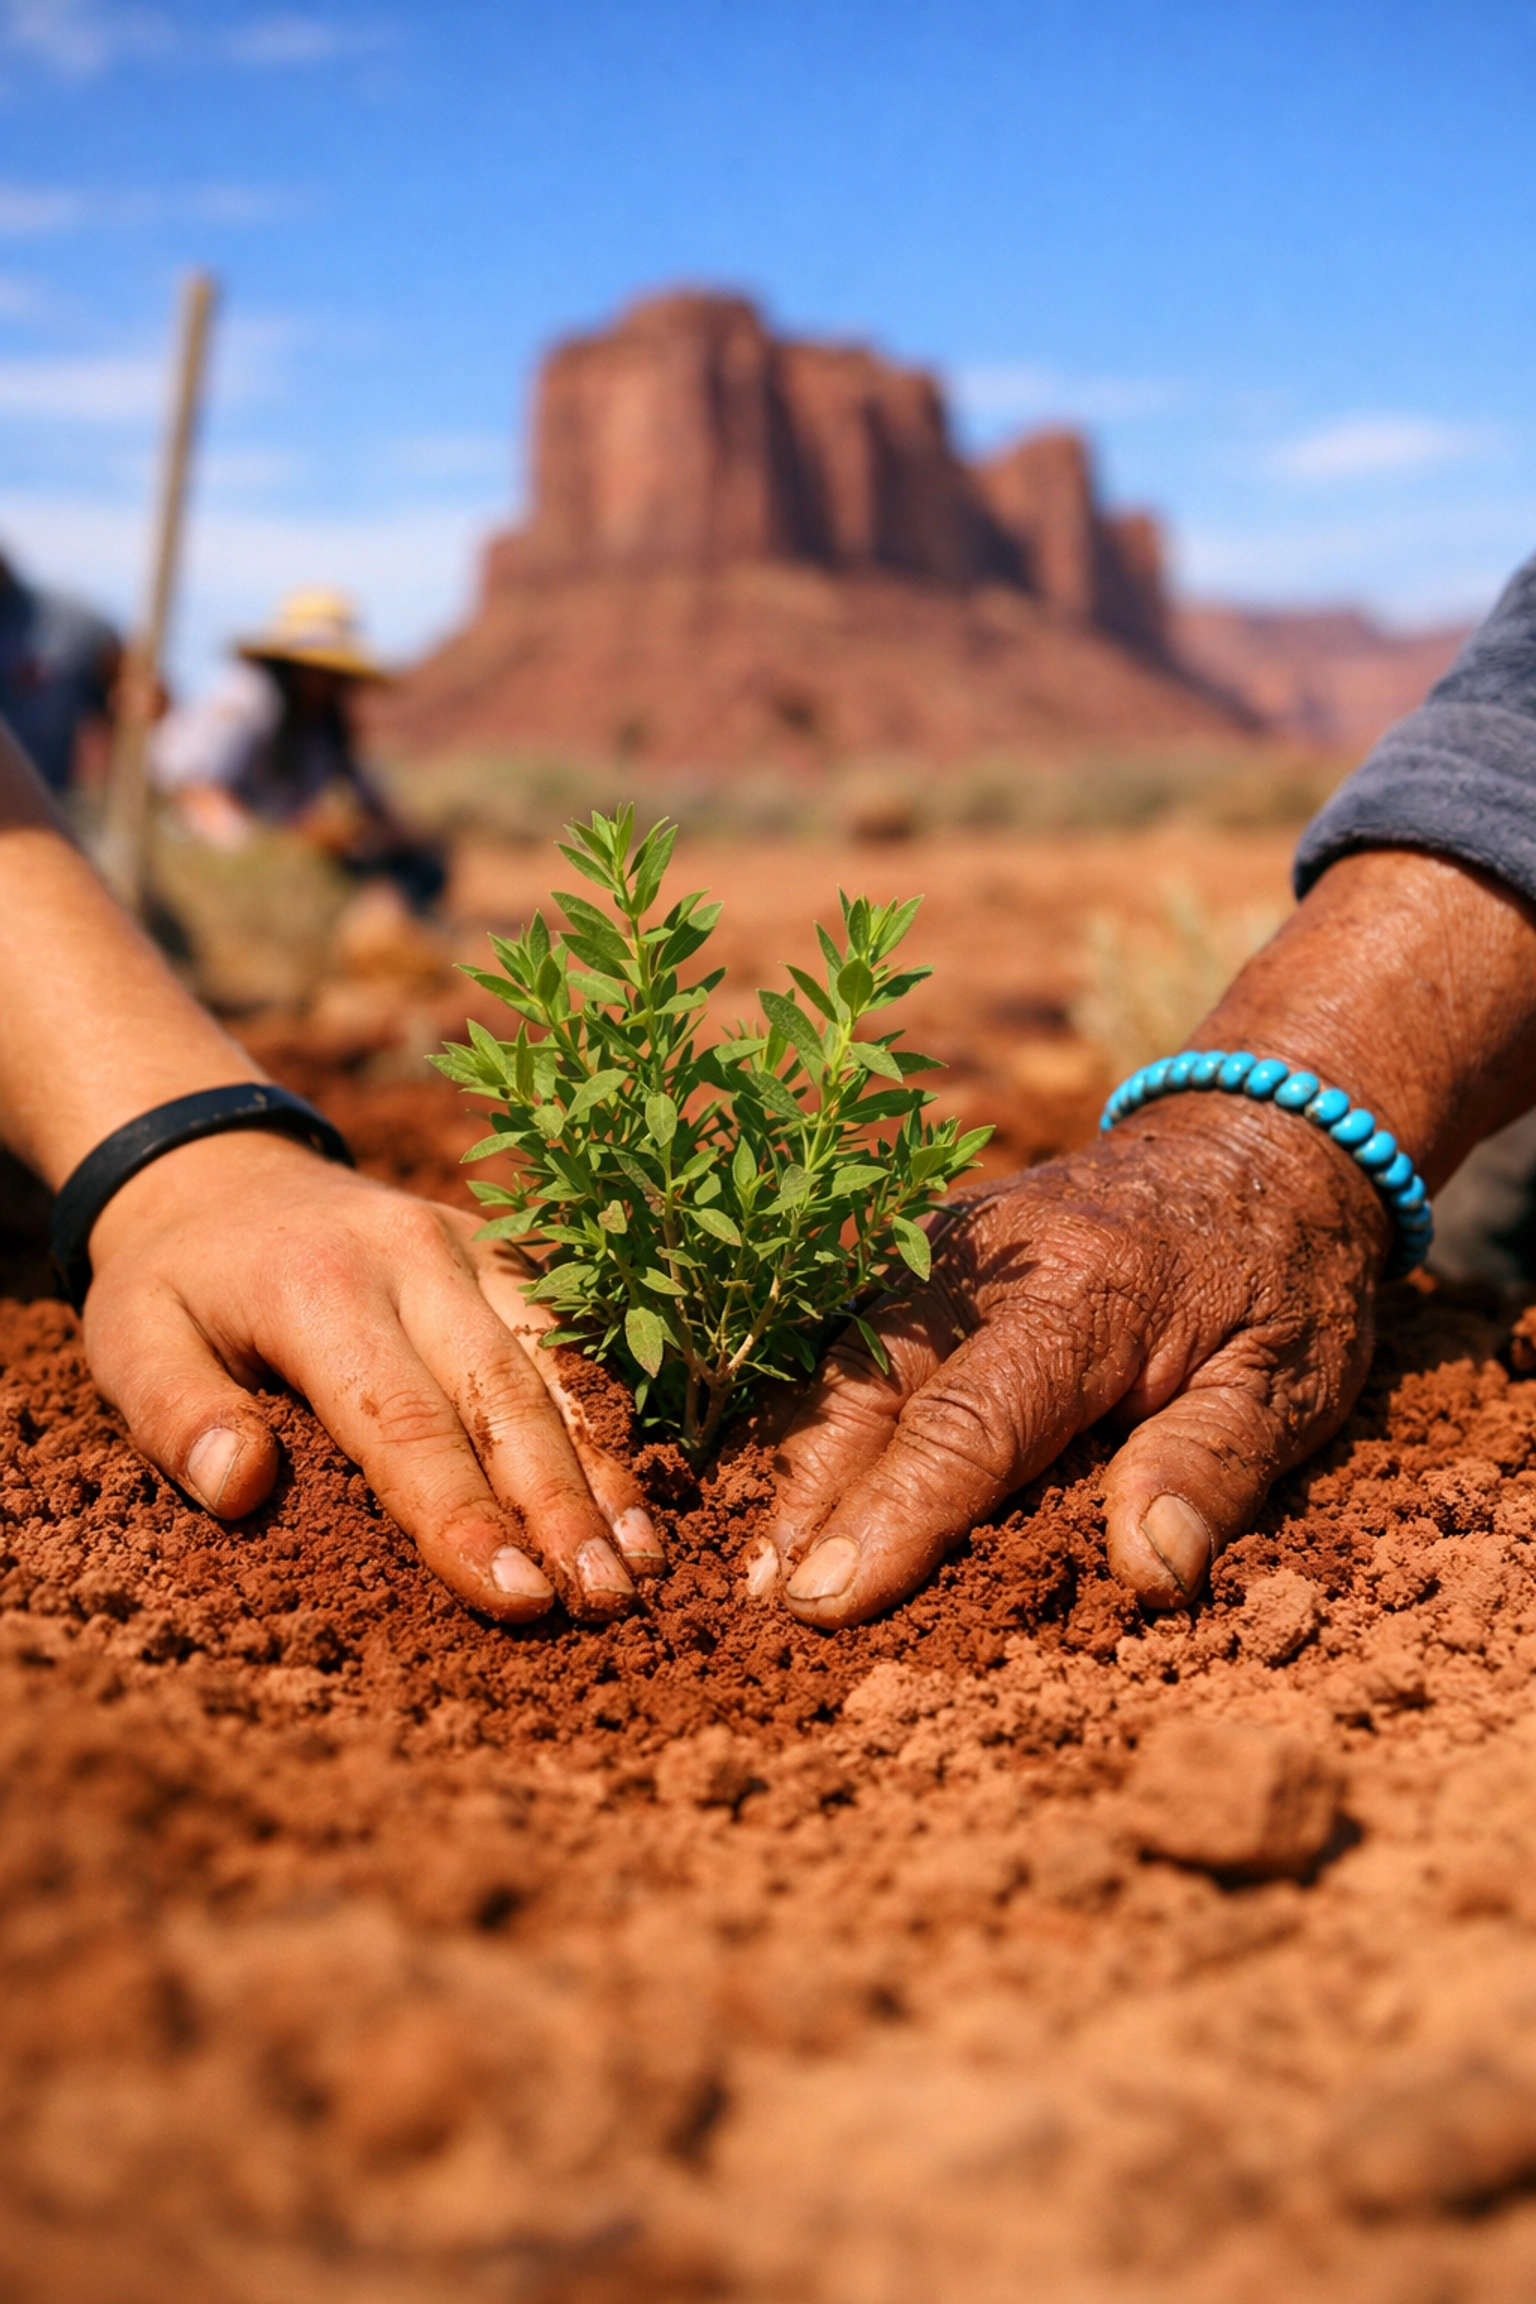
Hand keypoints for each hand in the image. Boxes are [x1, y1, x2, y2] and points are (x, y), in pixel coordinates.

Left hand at [81, 1132, 663, 1622]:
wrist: (223, 1170)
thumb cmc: (178, 1284)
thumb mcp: (127, 1339)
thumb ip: (171, 1412)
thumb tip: (241, 1490)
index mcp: (318, 1287)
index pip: (402, 1420)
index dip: (462, 1514)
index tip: (515, 1598)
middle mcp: (412, 1257)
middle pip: (502, 1395)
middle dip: (557, 1506)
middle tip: (602, 1601)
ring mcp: (471, 1246)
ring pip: (553, 1368)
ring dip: (602, 1472)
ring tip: (641, 1567)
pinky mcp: (506, 1253)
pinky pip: (568, 1342)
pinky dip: (608, 1425)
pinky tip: (640, 1504)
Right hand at [760, 1093, 1387, 1626]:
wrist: (1253, 1144)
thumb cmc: (1278, 1277)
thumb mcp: (1288, 1379)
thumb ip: (1213, 1469)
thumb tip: (1147, 1572)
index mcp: (1083, 1294)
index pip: (971, 1422)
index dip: (895, 1517)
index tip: (830, 1601)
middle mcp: (984, 1264)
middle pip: (868, 1391)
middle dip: (807, 1503)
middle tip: (763, 1609)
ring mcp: (935, 1252)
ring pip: (834, 1366)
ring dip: (789, 1469)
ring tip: (748, 1572)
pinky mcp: (915, 1262)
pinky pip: (842, 1347)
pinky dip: (804, 1425)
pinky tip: (777, 1498)